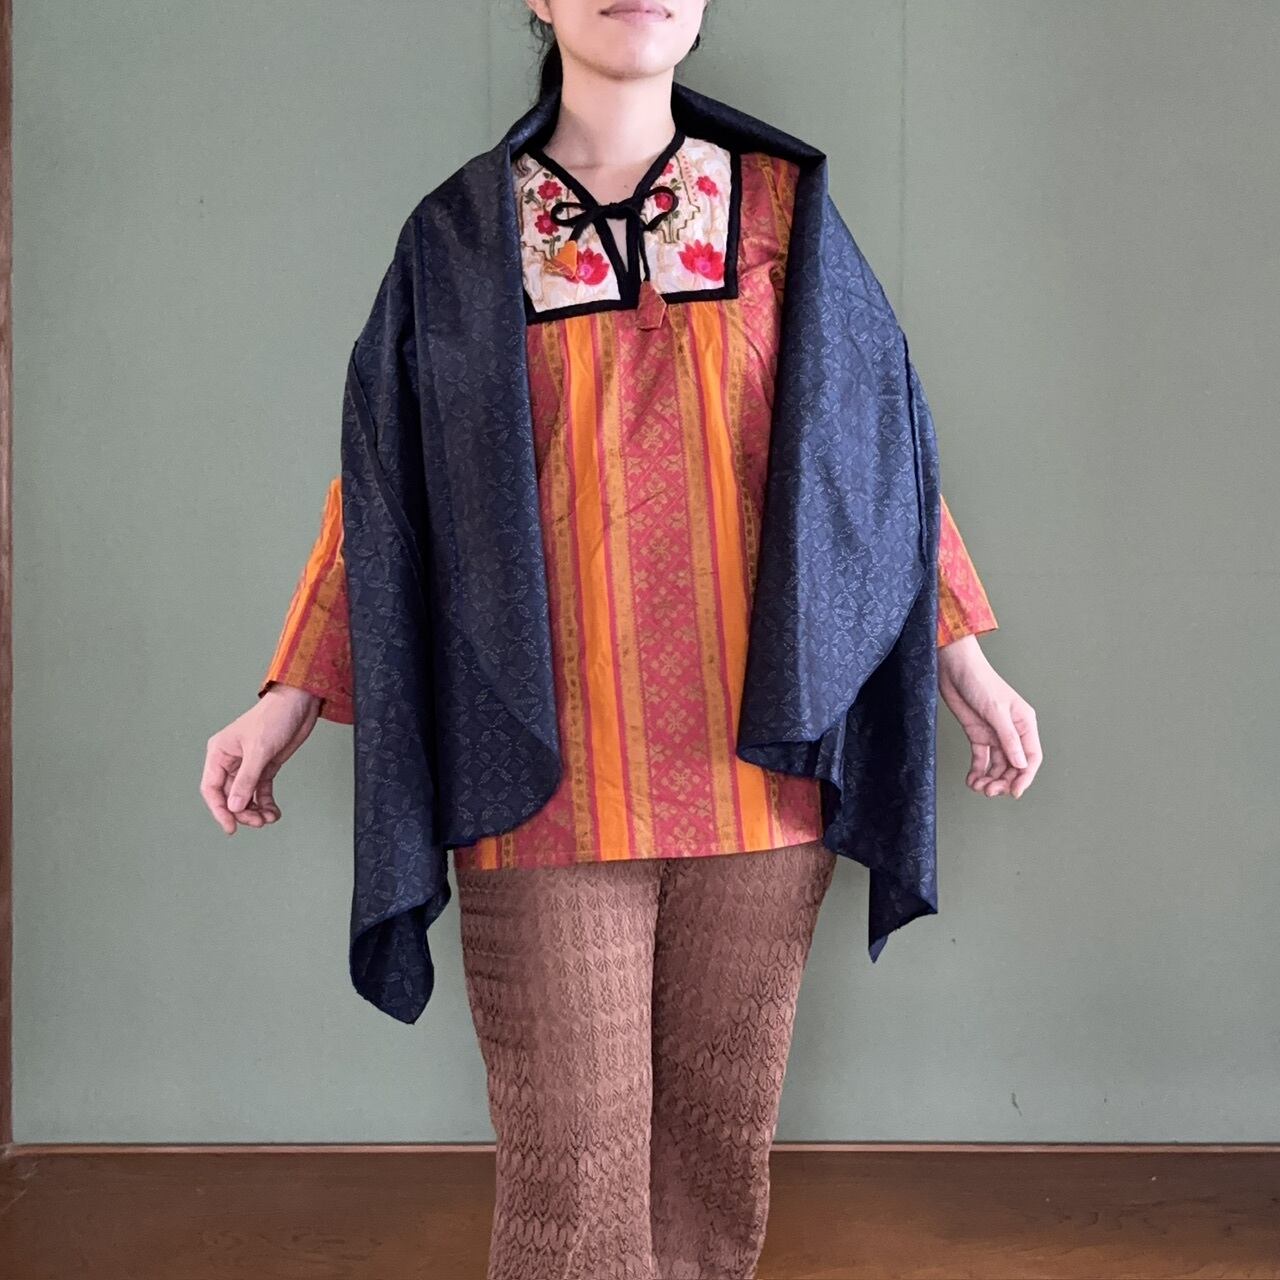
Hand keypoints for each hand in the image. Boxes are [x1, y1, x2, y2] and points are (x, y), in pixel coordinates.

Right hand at [200, 684, 321, 833]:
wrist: (299, 703)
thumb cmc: (274, 718)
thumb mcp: (259, 750)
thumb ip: (246, 780)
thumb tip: (234, 806)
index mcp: (219, 753)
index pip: (211, 788)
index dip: (219, 810)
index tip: (231, 827)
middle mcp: (231, 760)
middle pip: (229, 796)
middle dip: (242, 811)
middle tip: (258, 822)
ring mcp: (249, 765)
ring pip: (245, 796)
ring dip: (255, 810)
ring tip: (269, 818)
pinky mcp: (266, 766)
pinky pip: (261, 791)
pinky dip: (266, 803)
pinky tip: (274, 813)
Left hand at [937, 635, 1040, 798]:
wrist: (955, 669)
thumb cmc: (980, 682)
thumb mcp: (996, 711)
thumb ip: (1009, 738)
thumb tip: (1020, 765)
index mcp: (1025, 724)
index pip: (1031, 757)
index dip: (1024, 777)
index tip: (1014, 792)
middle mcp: (1012, 732)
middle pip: (1014, 765)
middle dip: (1003, 781)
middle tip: (989, 791)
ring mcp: (994, 734)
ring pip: (998, 765)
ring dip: (990, 779)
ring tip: (978, 787)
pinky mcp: (978, 734)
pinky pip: (981, 759)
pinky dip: (977, 772)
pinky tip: (971, 781)